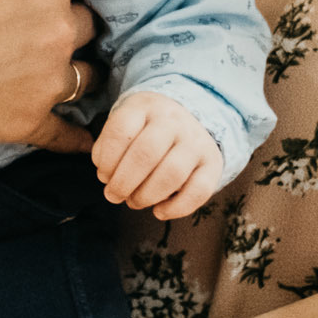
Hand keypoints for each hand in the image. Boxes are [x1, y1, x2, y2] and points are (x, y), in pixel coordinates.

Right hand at [0, 0, 98, 151]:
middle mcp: (59, 32)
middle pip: (83, 22)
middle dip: (60, 20)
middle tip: (15, 23)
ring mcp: (47, 83)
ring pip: (83, 71)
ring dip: (68, 66)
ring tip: (30, 62)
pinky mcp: (29, 124)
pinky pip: (71, 131)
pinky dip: (79, 132)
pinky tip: (82, 134)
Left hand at [95, 91, 228, 219]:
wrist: (189, 118)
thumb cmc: (145, 129)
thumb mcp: (125, 125)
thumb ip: (108, 147)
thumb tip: (107, 176)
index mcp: (145, 106)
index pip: (121, 131)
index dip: (107, 160)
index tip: (104, 175)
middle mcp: (173, 120)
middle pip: (146, 153)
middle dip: (123, 182)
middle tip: (113, 195)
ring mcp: (196, 141)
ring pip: (172, 174)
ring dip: (147, 196)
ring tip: (134, 201)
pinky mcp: (213, 162)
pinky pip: (199, 191)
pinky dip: (176, 208)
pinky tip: (159, 211)